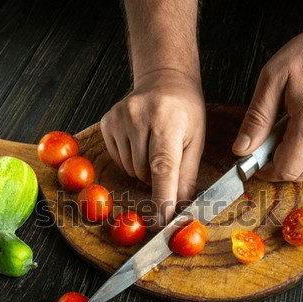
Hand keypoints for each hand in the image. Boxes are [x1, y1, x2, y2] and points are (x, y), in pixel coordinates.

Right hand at [101, 70, 205, 225]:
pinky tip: (139, 142)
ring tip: (153, 146)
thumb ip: (187, 176)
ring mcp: (119, 119)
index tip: (162, 221)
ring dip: (144, 169)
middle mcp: (139, 117)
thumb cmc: (184, 111)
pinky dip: (131, 159)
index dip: (162, 198)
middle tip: (167, 156)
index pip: (163, 168)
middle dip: (157, 178)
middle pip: (145, 174)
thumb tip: (179, 208)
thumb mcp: (195, 141)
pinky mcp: (107, 123)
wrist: (163, 80)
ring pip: (131, 170)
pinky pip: (119, 160)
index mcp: (167, 121)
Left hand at [232, 21, 302, 181]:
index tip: (254, 159)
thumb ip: (257, 117)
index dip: (265, 170)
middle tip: (267, 141)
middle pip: (298, 173)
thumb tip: (242, 149)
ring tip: (285, 127)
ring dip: (293, 156)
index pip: (285, 170)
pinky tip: (300, 126)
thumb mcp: (273, 79)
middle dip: (278, 164)